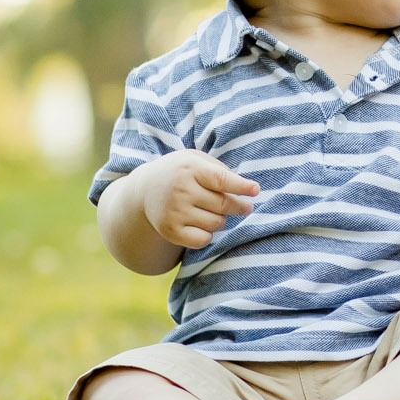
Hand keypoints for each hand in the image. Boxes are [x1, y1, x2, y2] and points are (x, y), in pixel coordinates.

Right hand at [135, 150, 259, 249]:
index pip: (221, 180)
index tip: (255, 190)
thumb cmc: (180, 172)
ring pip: (216, 223)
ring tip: (213, 212)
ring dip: (222, 220)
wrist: (144, 190)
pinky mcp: (170, 231)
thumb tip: (244, 187)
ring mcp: (174, 212)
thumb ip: (218, 168)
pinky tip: (202, 225)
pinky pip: (203, 240)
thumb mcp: (195, 159)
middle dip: (240, 207)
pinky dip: (208, 235)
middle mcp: (181, 190)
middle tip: (245, 207)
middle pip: (224, 205)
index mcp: (190, 169)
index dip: (241, 186)